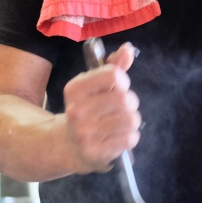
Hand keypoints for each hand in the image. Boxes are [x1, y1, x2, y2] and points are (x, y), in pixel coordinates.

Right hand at [62, 42, 140, 172]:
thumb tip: (128, 49)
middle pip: (126, 99)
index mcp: (74, 89)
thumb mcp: (94, 86)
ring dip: (132, 121)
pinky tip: (119, 137)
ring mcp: (85, 133)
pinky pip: (130, 139)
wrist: (68, 145)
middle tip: (122, 108)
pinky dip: (130, 137)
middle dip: (131, 103)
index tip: (118, 87)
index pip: (114, 75)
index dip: (123, 80)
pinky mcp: (95, 153)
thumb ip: (113, 66)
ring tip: (121, 123)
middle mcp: (76, 111)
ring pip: (131, 119)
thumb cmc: (88, 110)